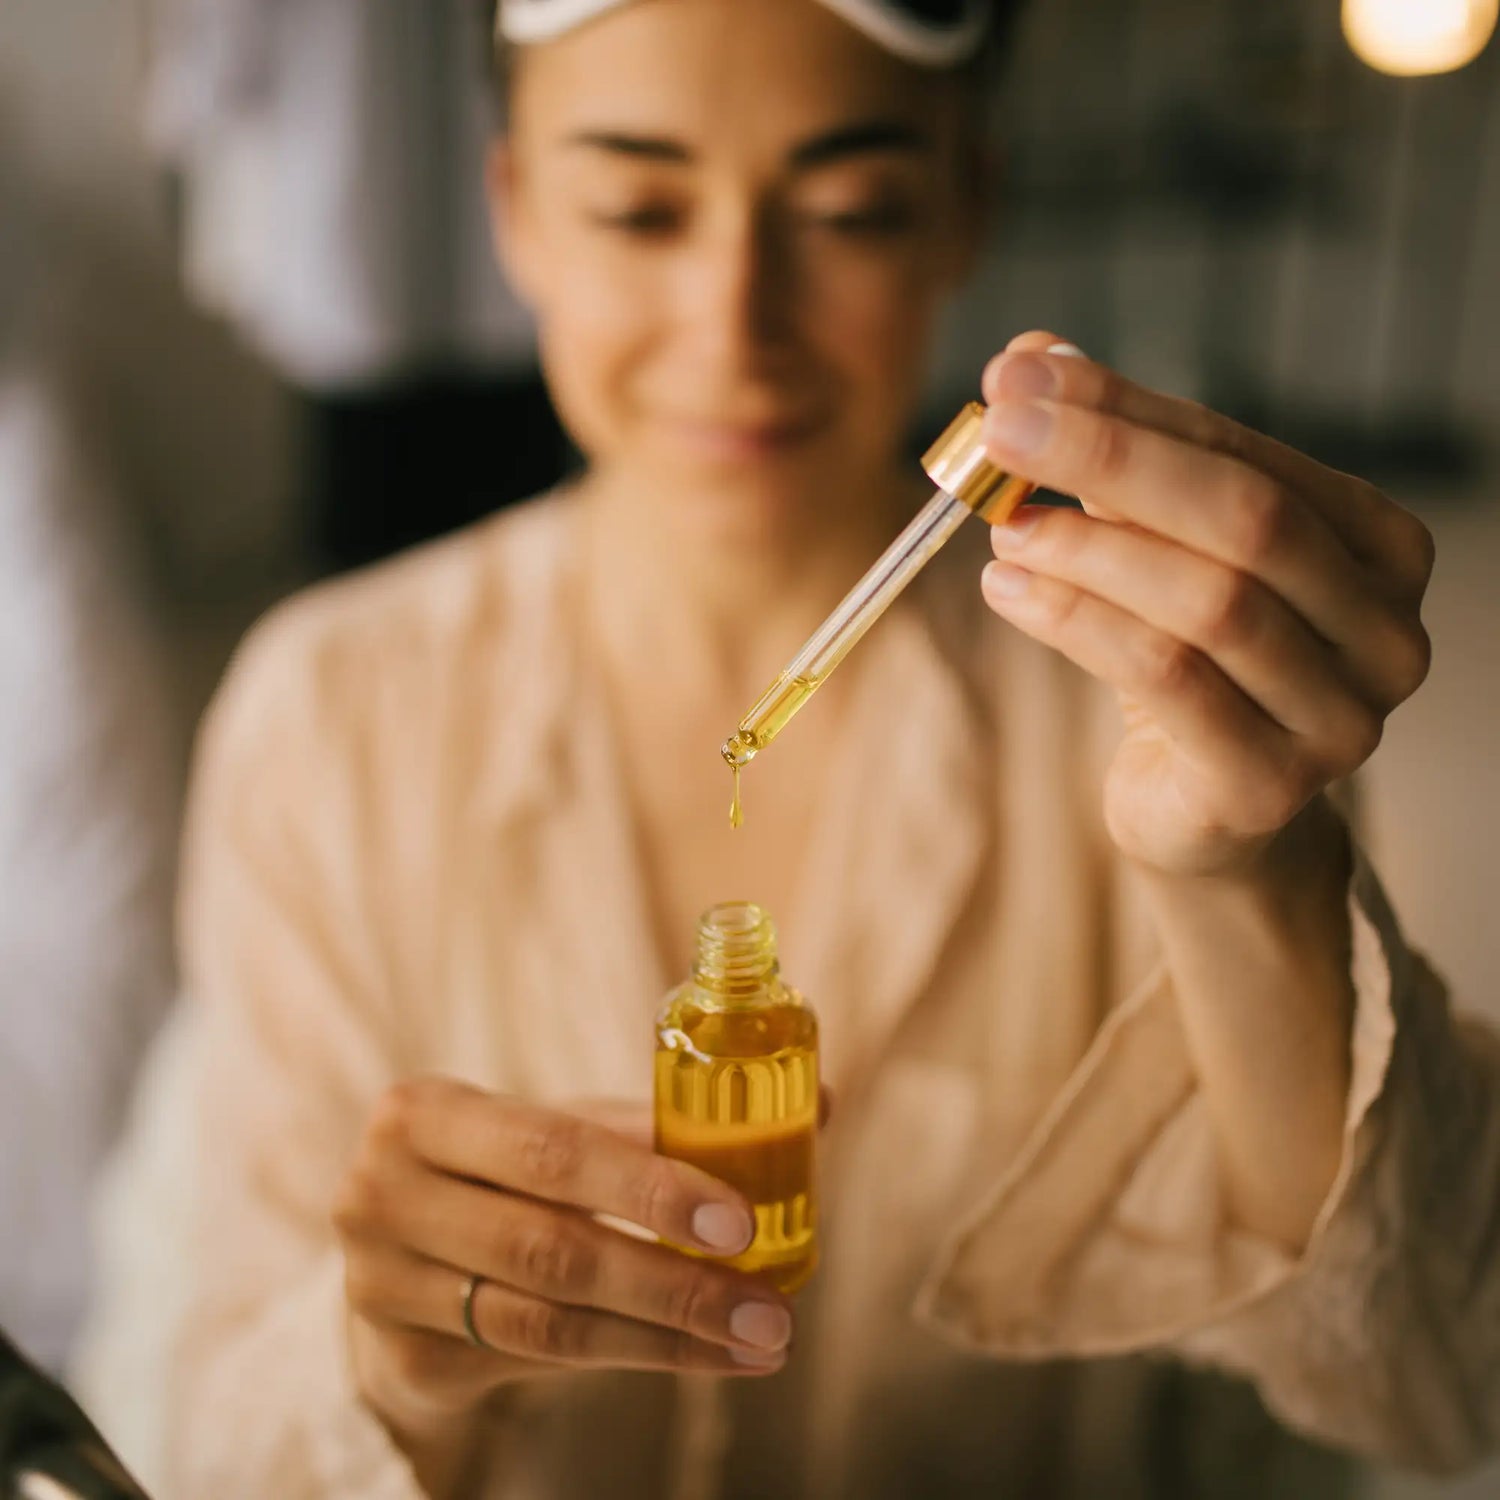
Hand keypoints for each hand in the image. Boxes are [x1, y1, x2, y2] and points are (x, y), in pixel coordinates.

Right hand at [334, 1081, 805, 1444]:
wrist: (397, 1249)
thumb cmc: (504, 1170)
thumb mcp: (559, 1130)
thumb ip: (664, 1123)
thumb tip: (816, 1104)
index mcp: (425, 1112)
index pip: (552, 1150)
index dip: (649, 1188)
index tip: (740, 1220)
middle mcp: (382, 1194)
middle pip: (552, 1250)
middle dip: (674, 1285)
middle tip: (770, 1311)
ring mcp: (380, 1285)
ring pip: (548, 1322)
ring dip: (666, 1339)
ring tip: (755, 1342)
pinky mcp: (403, 1357)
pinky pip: (534, 1364)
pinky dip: (625, 1359)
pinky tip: (692, 1357)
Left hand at [977, 331, 1433, 877]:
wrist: (1207, 810)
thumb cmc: (1191, 661)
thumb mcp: (1160, 551)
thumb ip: (1114, 459)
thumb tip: (1030, 357)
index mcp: (1377, 545)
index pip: (1244, 452)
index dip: (1129, 408)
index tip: (1023, 373)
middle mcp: (1384, 629)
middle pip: (1246, 517)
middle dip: (1110, 460)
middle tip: (1002, 430)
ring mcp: (1339, 716)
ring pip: (1209, 602)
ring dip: (1087, 550)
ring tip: (1002, 527)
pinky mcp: (1269, 785)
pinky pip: (1168, 680)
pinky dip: (1077, 623)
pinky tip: (1010, 592)